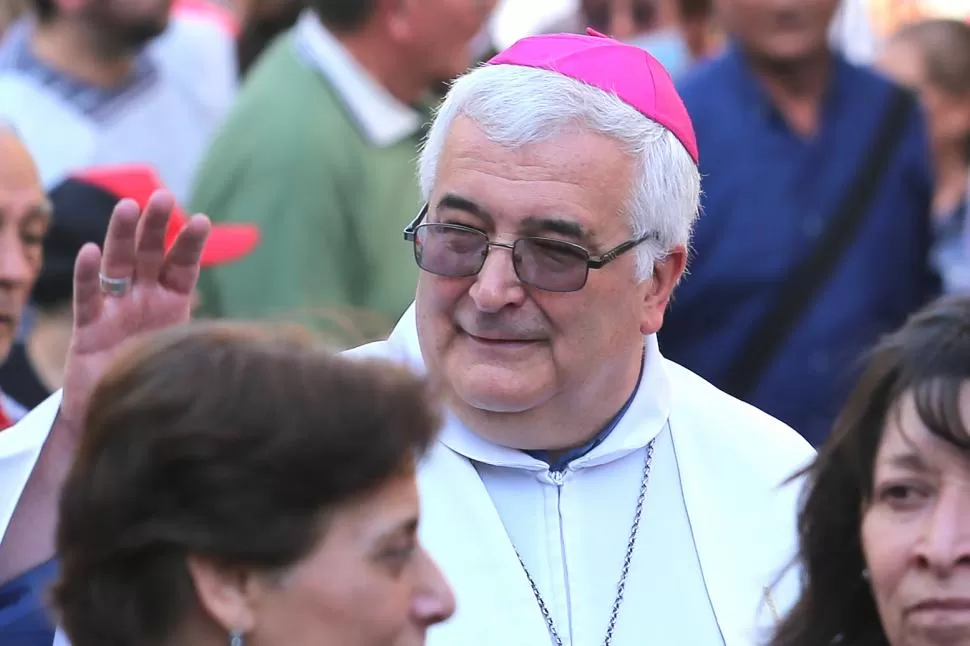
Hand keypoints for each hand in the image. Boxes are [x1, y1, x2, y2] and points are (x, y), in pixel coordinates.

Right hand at [59, 191, 210, 428]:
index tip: (201, 220)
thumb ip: (216, 342)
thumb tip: (264, 347)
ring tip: (127, 208)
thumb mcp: (195, 355)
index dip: (189, 244)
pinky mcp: (89, 328)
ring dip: (121, 237)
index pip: (183, 266)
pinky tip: (90, 251)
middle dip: (155, 226)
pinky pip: (87, 297)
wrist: (125, 418)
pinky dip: (87, 276)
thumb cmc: (165, 382)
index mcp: (173, 302)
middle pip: (148, 255)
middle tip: (162, 197)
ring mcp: (116, 310)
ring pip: (117, 266)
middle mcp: (144, 299)